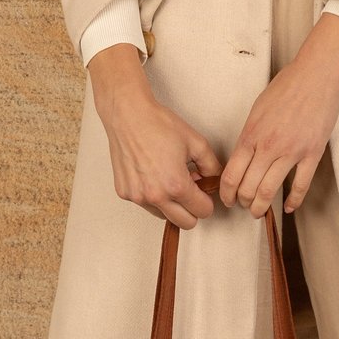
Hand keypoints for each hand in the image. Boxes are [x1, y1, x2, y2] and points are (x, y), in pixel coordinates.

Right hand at [88, 43, 223, 228]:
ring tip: (169, 179)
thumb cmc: (158, 125)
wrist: (128, 115)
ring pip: (165, 216)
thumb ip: (212, 166)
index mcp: (176, 185)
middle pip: (186, 223)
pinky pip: (146, 205)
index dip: (207, 201)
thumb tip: (213, 180)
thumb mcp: (196, 142)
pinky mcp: (125, 193)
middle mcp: (155, 196)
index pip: (203, 212)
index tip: (203, 191)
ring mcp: (138, 197)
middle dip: (192, 209)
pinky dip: (153, 196)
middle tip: (190, 190)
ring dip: (171, 204)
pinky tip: (152, 175)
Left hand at [219, 14, 338, 217]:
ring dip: (261, 207)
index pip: (231, 174)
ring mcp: (291, 152)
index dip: (227, 193)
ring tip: (259, 211)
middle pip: (248, 187)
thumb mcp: (257, 110)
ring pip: (269, 190)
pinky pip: (300, 185)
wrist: (315, 76)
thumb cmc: (286, 87)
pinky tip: (288, 207)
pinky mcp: (312, 154)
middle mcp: (268, 146)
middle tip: (243, 206)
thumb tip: (243, 156)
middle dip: (242, 202)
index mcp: (251, 135)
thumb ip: (250, 136)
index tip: (227, 199)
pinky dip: (293, 200)